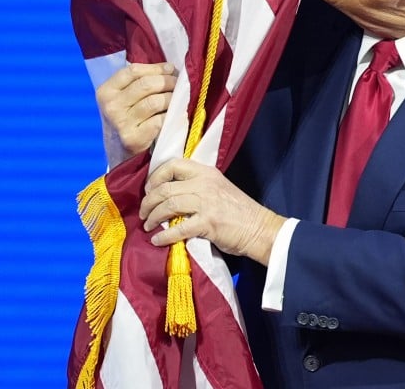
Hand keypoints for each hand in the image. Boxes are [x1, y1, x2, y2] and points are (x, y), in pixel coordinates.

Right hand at [96, 63, 176, 156]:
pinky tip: (174, 115)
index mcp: (105, 92)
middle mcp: (111, 106)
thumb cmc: (126, 121)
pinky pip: (160, 120)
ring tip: (178, 98)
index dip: (155, 68)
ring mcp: (121, 123)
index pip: (133, 71)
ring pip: (155, 101)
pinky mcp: (134, 139)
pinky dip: (171, 115)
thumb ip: (137, 82)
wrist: (119, 155)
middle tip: (179, 83)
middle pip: (146, 84)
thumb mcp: (122, 100)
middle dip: (168, 81)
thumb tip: (169, 68)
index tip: (170, 69)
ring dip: (172, 98)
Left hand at [140, 158, 285, 265]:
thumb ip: (196, 188)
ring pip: (169, 204)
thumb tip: (169, 197)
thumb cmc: (239, 211)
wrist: (261, 229)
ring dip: (153, 216)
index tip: (149, 190)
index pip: (173, 164)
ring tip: (148, 226)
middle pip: (166, 187)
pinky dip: (164, 235)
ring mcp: (206, 202)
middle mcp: (204, 183)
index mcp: (206, 172)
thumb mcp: (218, 189)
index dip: (156, 176)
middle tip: (143, 212)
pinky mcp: (208, 222)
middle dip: (149, 201)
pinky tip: (158, 240)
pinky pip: (178, 228)